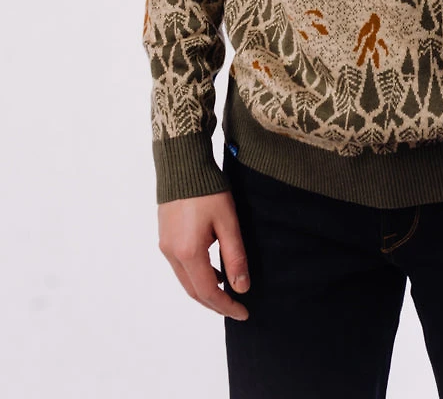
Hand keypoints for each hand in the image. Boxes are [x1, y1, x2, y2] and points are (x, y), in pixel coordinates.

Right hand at [158, 191, 250, 319]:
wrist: (182, 163)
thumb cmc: (208, 190)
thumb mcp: (228, 222)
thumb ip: (235, 256)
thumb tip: (241, 287)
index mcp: (188, 252)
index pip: (208, 292)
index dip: (226, 306)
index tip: (244, 312)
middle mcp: (172, 253)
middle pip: (194, 291)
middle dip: (215, 303)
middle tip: (236, 308)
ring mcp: (165, 245)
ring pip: (185, 279)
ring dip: (205, 290)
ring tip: (227, 291)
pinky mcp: (165, 236)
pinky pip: (180, 266)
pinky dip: (196, 275)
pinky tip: (212, 270)